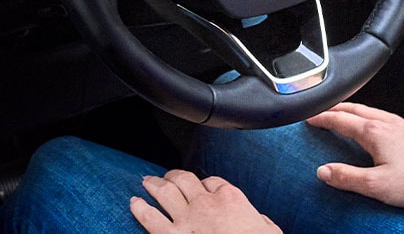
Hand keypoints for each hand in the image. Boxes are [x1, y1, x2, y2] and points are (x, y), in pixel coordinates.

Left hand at [130, 169, 280, 233]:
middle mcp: (205, 203)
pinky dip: (140, 208)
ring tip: (146, 181)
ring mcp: (186, 219)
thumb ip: (260, 221)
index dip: (204, 184)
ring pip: (165, 193)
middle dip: (174, 176)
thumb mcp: (269, 230)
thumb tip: (259, 221)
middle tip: (166, 176)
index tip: (201, 187)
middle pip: (184, 179)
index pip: (211, 182)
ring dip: (154, 184)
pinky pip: (150, 218)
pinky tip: (134, 203)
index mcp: (229, 197)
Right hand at [307, 102, 403, 207]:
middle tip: (323, 111)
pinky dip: (372, 116)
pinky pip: (387, 117)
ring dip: (354, 111)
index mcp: (375, 133)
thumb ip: (347, 177)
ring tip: (346, 115)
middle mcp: (389, 124)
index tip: (310, 118)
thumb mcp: (377, 185)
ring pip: (373, 111)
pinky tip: (378, 126)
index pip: (341, 120)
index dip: (322, 118)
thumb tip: (324, 171)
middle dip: (336, 108)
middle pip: (356, 109)